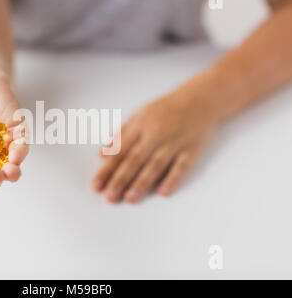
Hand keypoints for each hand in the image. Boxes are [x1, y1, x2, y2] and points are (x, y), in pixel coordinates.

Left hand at [92, 85, 218, 202]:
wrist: (201, 98)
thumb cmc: (166, 109)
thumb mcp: (140, 115)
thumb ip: (120, 135)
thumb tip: (101, 154)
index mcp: (140, 125)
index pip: (120, 151)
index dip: (106, 169)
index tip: (96, 185)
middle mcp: (156, 133)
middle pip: (135, 159)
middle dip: (120, 179)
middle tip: (109, 197)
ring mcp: (175, 141)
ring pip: (156, 165)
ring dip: (142, 183)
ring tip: (130, 199)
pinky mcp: (192, 149)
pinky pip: (182, 166)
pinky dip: (173, 179)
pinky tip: (163, 192)